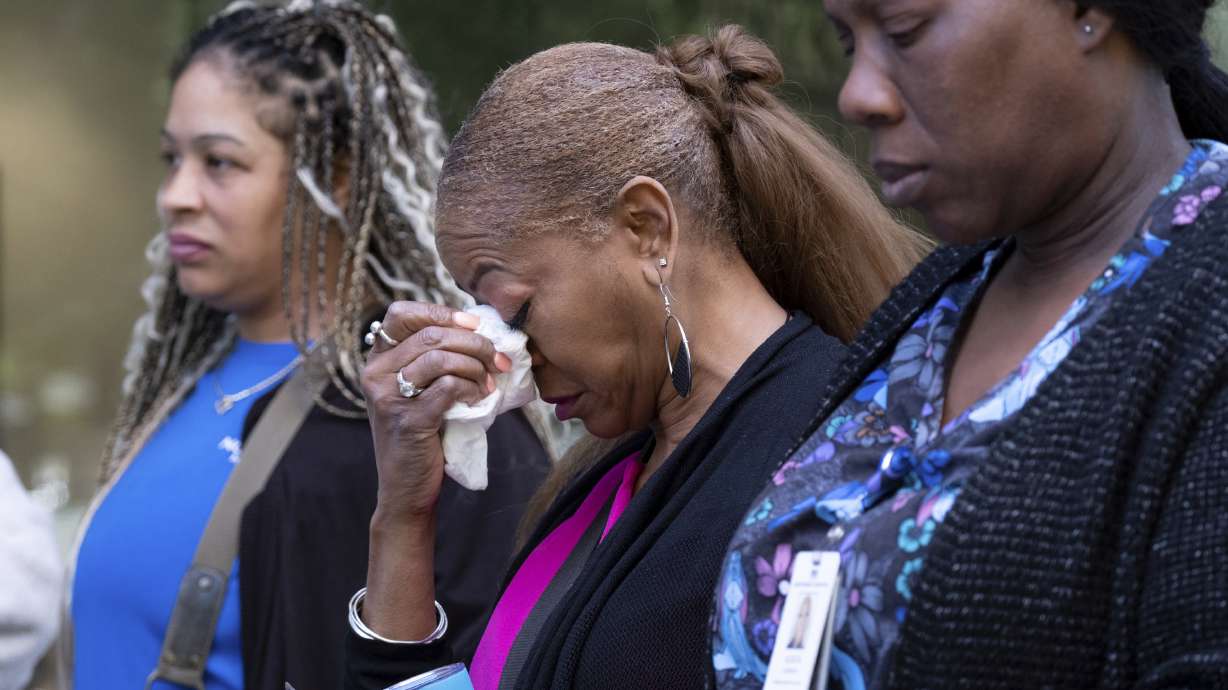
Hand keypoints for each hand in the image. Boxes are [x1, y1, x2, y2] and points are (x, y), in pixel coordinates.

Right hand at [362, 301, 510, 519]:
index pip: (401, 313)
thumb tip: (478, 327)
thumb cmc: (421, 434)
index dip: (442, 312)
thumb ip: (433, 358)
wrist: (406, 488)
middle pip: (431, 335)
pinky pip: (448, 386)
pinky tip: (478, 398)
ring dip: (476, 366)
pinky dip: (471, 388)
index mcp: (377, 360)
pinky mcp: (408, 420)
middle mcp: (375, 374)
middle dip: (475, 342)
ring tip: (489, 381)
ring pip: (440, 357)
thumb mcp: (417, 390)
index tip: (473, 324)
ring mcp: (388, 397)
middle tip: (498, 359)